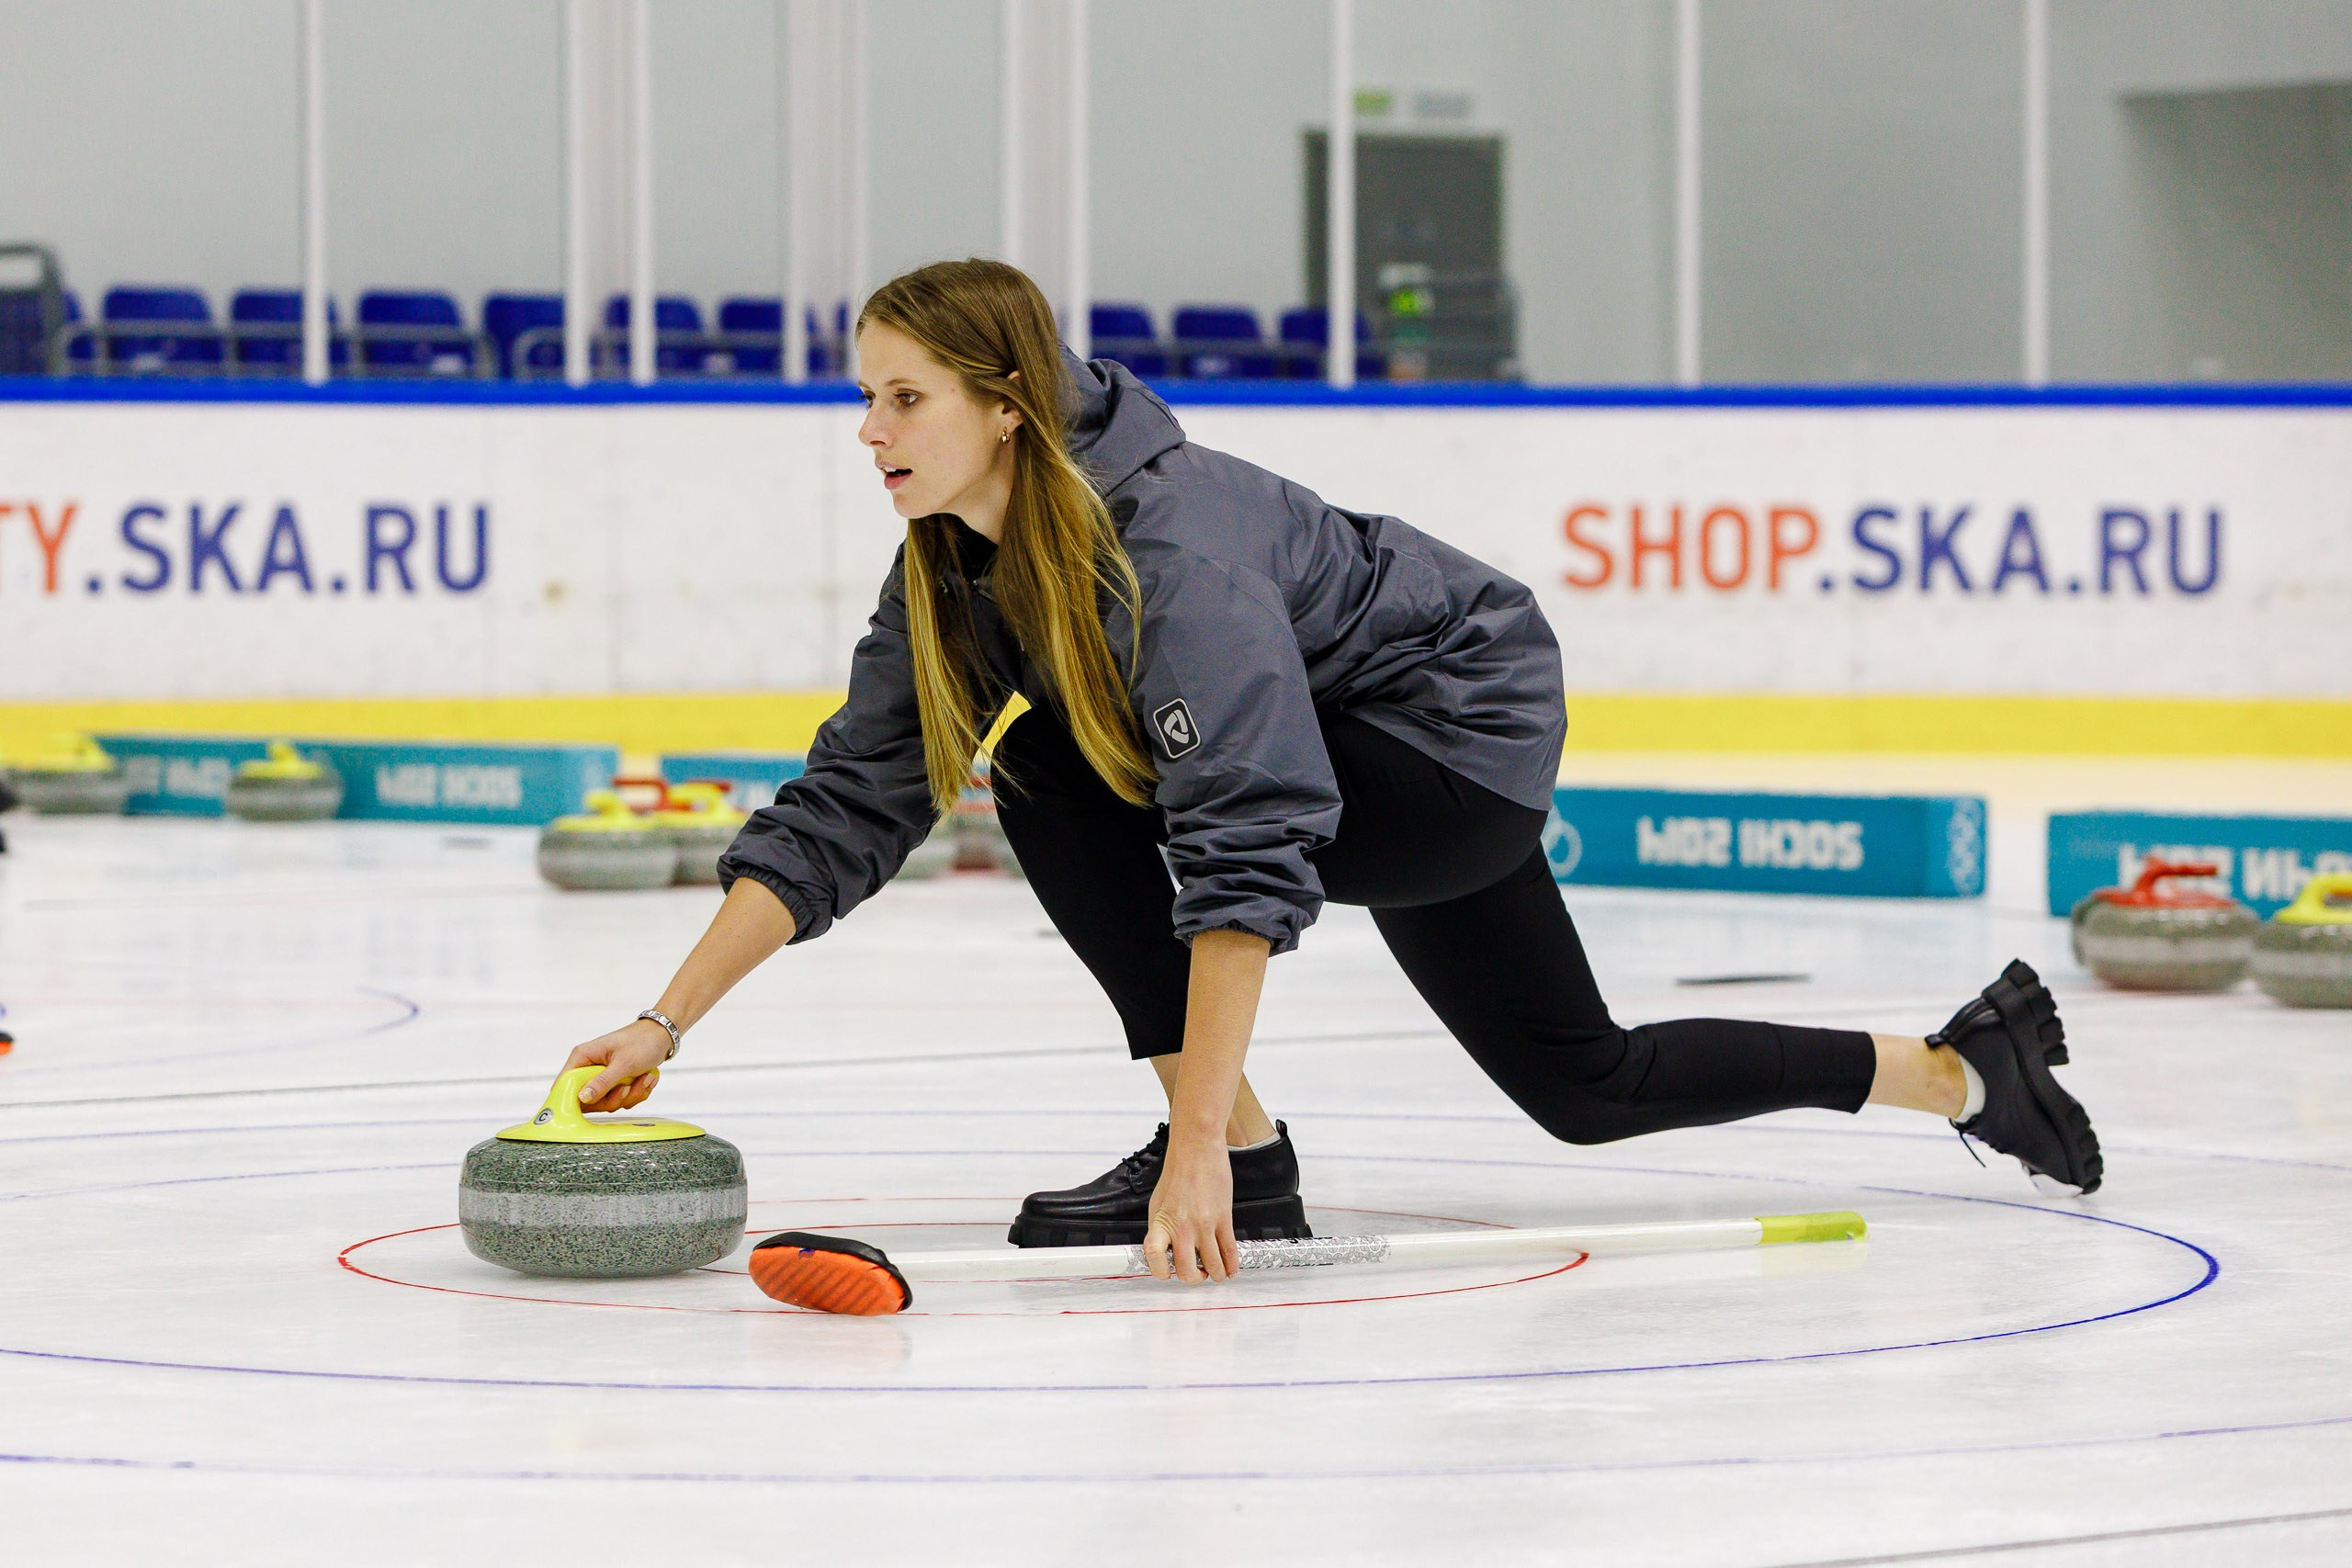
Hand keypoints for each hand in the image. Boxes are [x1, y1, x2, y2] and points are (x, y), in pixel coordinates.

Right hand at [563, 1019, 671, 1112]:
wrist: (663, 1036)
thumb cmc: (642, 1041)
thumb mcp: (623, 1063)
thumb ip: (602, 1082)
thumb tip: (582, 1098)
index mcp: (583, 1057)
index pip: (564, 1084)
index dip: (572, 1099)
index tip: (592, 1104)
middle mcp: (589, 1067)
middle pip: (589, 1100)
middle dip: (613, 1098)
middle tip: (627, 1087)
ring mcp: (602, 1076)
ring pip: (608, 1101)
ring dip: (631, 1094)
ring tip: (644, 1077)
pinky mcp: (616, 1083)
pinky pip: (622, 1099)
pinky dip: (637, 1092)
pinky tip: (647, 1077)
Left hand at [1143, 1130, 1239, 1283]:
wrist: (1197, 1148)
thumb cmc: (1178, 1173)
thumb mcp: (1159, 1203)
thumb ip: (1163, 1228)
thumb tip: (1168, 1250)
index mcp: (1161, 1223)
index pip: (1154, 1257)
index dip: (1160, 1272)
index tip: (1167, 1274)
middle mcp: (1181, 1227)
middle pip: (1186, 1270)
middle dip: (1194, 1278)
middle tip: (1198, 1274)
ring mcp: (1204, 1224)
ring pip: (1212, 1265)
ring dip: (1216, 1275)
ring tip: (1217, 1273)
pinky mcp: (1224, 1218)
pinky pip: (1229, 1251)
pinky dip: (1232, 1266)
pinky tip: (1231, 1269)